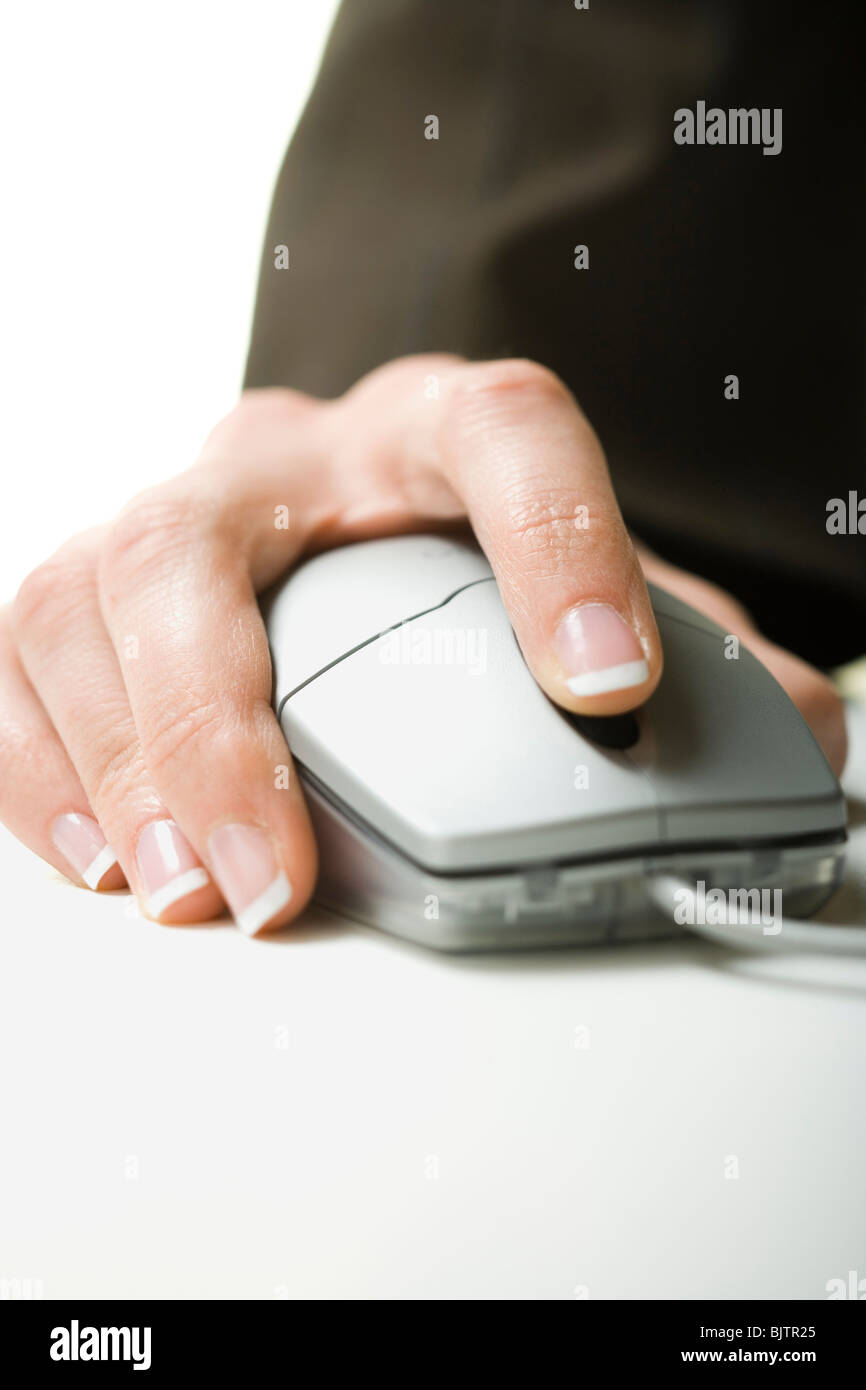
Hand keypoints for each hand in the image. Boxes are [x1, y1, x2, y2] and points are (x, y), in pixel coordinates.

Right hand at [0, 356, 845, 933]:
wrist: (347, 498)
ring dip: (116, 766)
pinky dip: (37, 764)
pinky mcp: (96, 581)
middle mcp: (282, 458)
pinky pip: (21, 651)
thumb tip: (794, 747)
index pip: (506, 435)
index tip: (608, 690)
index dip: (564, 549)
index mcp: (435, 428)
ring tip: (179, 897)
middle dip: (219, 722)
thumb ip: (691, 651)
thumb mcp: (585, 583)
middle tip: (271, 878)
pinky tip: (97, 860)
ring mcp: (172, 510)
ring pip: (86, 600)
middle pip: (203, 541)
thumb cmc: (467, 552)